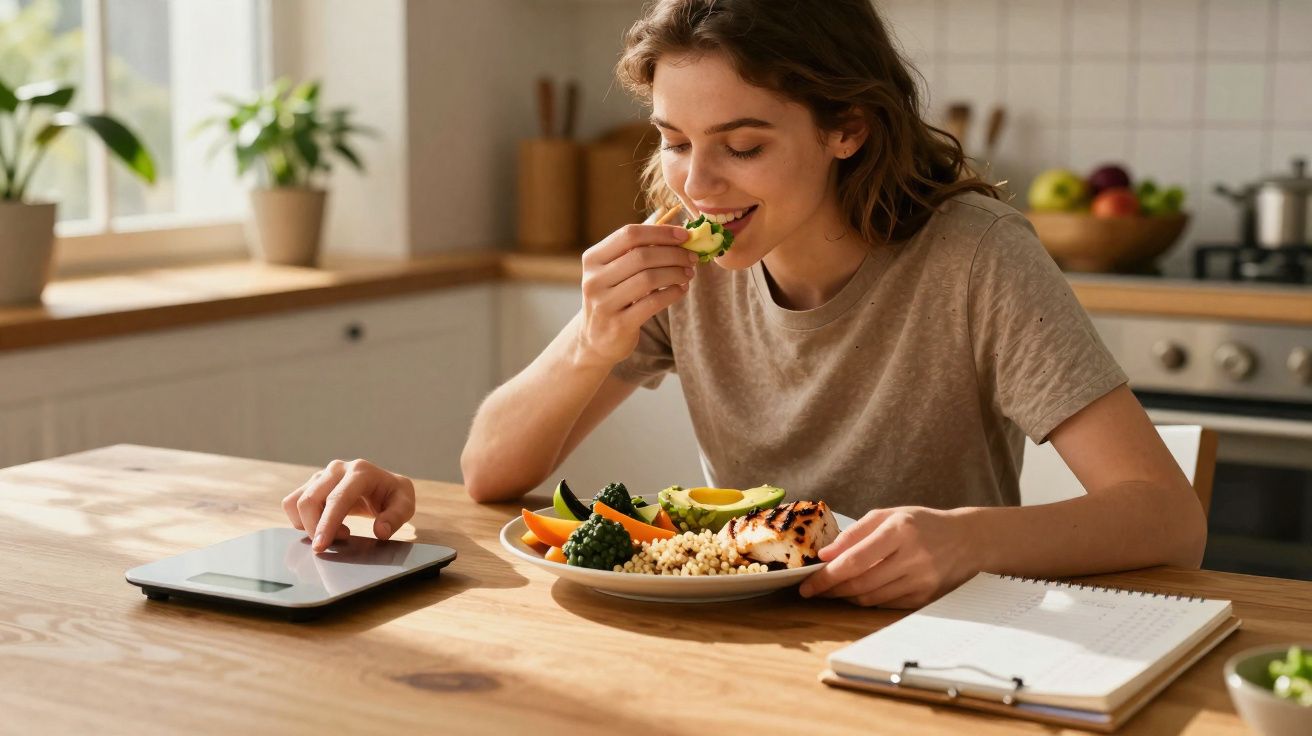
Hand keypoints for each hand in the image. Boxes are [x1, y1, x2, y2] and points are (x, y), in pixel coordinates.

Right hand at [281, 458, 415, 552]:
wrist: (382, 485)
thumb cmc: (393, 495)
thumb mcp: (405, 505)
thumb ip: (396, 517)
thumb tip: (380, 531)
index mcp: (361, 472)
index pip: (337, 498)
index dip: (327, 523)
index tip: (321, 546)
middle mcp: (337, 469)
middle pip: (309, 500)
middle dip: (314, 529)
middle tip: (338, 541)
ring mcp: (322, 475)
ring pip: (296, 502)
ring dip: (308, 525)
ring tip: (336, 531)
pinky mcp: (312, 484)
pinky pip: (292, 504)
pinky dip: (302, 520)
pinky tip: (323, 525)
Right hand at [575, 223, 695, 365]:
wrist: (596, 338)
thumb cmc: (613, 295)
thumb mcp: (616, 268)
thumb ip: (638, 244)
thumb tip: (668, 216)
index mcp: (593, 258)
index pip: (629, 235)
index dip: (661, 232)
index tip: (685, 236)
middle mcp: (593, 279)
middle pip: (641, 256)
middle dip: (673, 254)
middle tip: (692, 257)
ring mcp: (604, 303)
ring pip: (648, 279)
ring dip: (675, 273)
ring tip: (689, 273)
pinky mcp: (618, 324)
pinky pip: (652, 303)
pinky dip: (672, 293)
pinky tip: (681, 289)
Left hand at [798, 507, 979, 607]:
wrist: (967, 540)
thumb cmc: (922, 524)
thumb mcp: (889, 515)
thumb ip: (854, 533)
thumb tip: (825, 556)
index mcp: (899, 531)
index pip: (854, 560)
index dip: (827, 576)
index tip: (807, 584)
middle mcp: (912, 557)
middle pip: (860, 583)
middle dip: (831, 590)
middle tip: (813, 590)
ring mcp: (921, 581)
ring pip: (871, 598)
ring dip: (846, 597)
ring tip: (833, 590)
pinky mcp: (925, 598)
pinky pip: (886, 604)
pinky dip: (867, 600)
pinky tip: (857, 593)